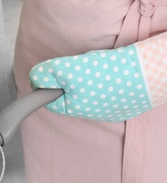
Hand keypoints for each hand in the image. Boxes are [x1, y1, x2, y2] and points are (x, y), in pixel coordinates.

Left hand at [30, 32, 166, 121]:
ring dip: (86, 80)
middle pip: (69, 95)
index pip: (50, 100)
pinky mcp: (121, 103)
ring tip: (97, 69)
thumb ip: (48, 74)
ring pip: (87, 93)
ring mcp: (107, 110)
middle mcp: (90, 114)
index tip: (48, 74)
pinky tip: (111, 74)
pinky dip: (103, 82)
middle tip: (77, 67)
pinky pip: (104, 92)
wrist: (147, 75)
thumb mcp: (69, 70)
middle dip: (69, 80)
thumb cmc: (108, 74)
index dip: (46, 86)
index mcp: (74, 109)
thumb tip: (34, 78)